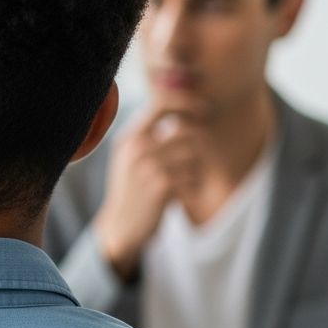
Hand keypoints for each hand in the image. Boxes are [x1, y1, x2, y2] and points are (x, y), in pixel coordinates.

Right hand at [93, 103, 203, 281]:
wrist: (122, 226)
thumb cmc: (134, 189)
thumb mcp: (133, 157)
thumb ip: (152, 134)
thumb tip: (187, 112)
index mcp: (129, 136)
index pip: (162, 103)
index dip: (189, 102)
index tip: (206, 109)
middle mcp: (136, 147)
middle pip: (188, 130)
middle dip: (200, 143)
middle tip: (196, 158)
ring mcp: (147, 165)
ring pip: (194, 153)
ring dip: (196, 167)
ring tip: (182, 179)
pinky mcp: (160, 184)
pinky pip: (194, 174)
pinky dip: (192, 185)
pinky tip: (178, 193)